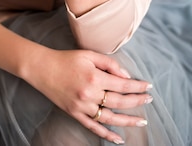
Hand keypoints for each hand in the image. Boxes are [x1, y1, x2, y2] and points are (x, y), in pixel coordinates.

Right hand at [30, 47, 151, 143]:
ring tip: (141, 121)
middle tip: (149, 100)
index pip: (122, 84)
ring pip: (110, 118)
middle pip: (119, 102)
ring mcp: (82, 106)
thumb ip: (109, 63)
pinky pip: (94, 127)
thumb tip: (126, 76)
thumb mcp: (89, 54)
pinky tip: (119, 138)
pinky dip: (107, 134)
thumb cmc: (66, 59)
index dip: (137, 86)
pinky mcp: (75, 114)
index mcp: (94, 77)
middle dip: (137, 101)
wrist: (43, 69)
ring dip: (128, 120)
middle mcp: (90, 94)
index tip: (148, 86)